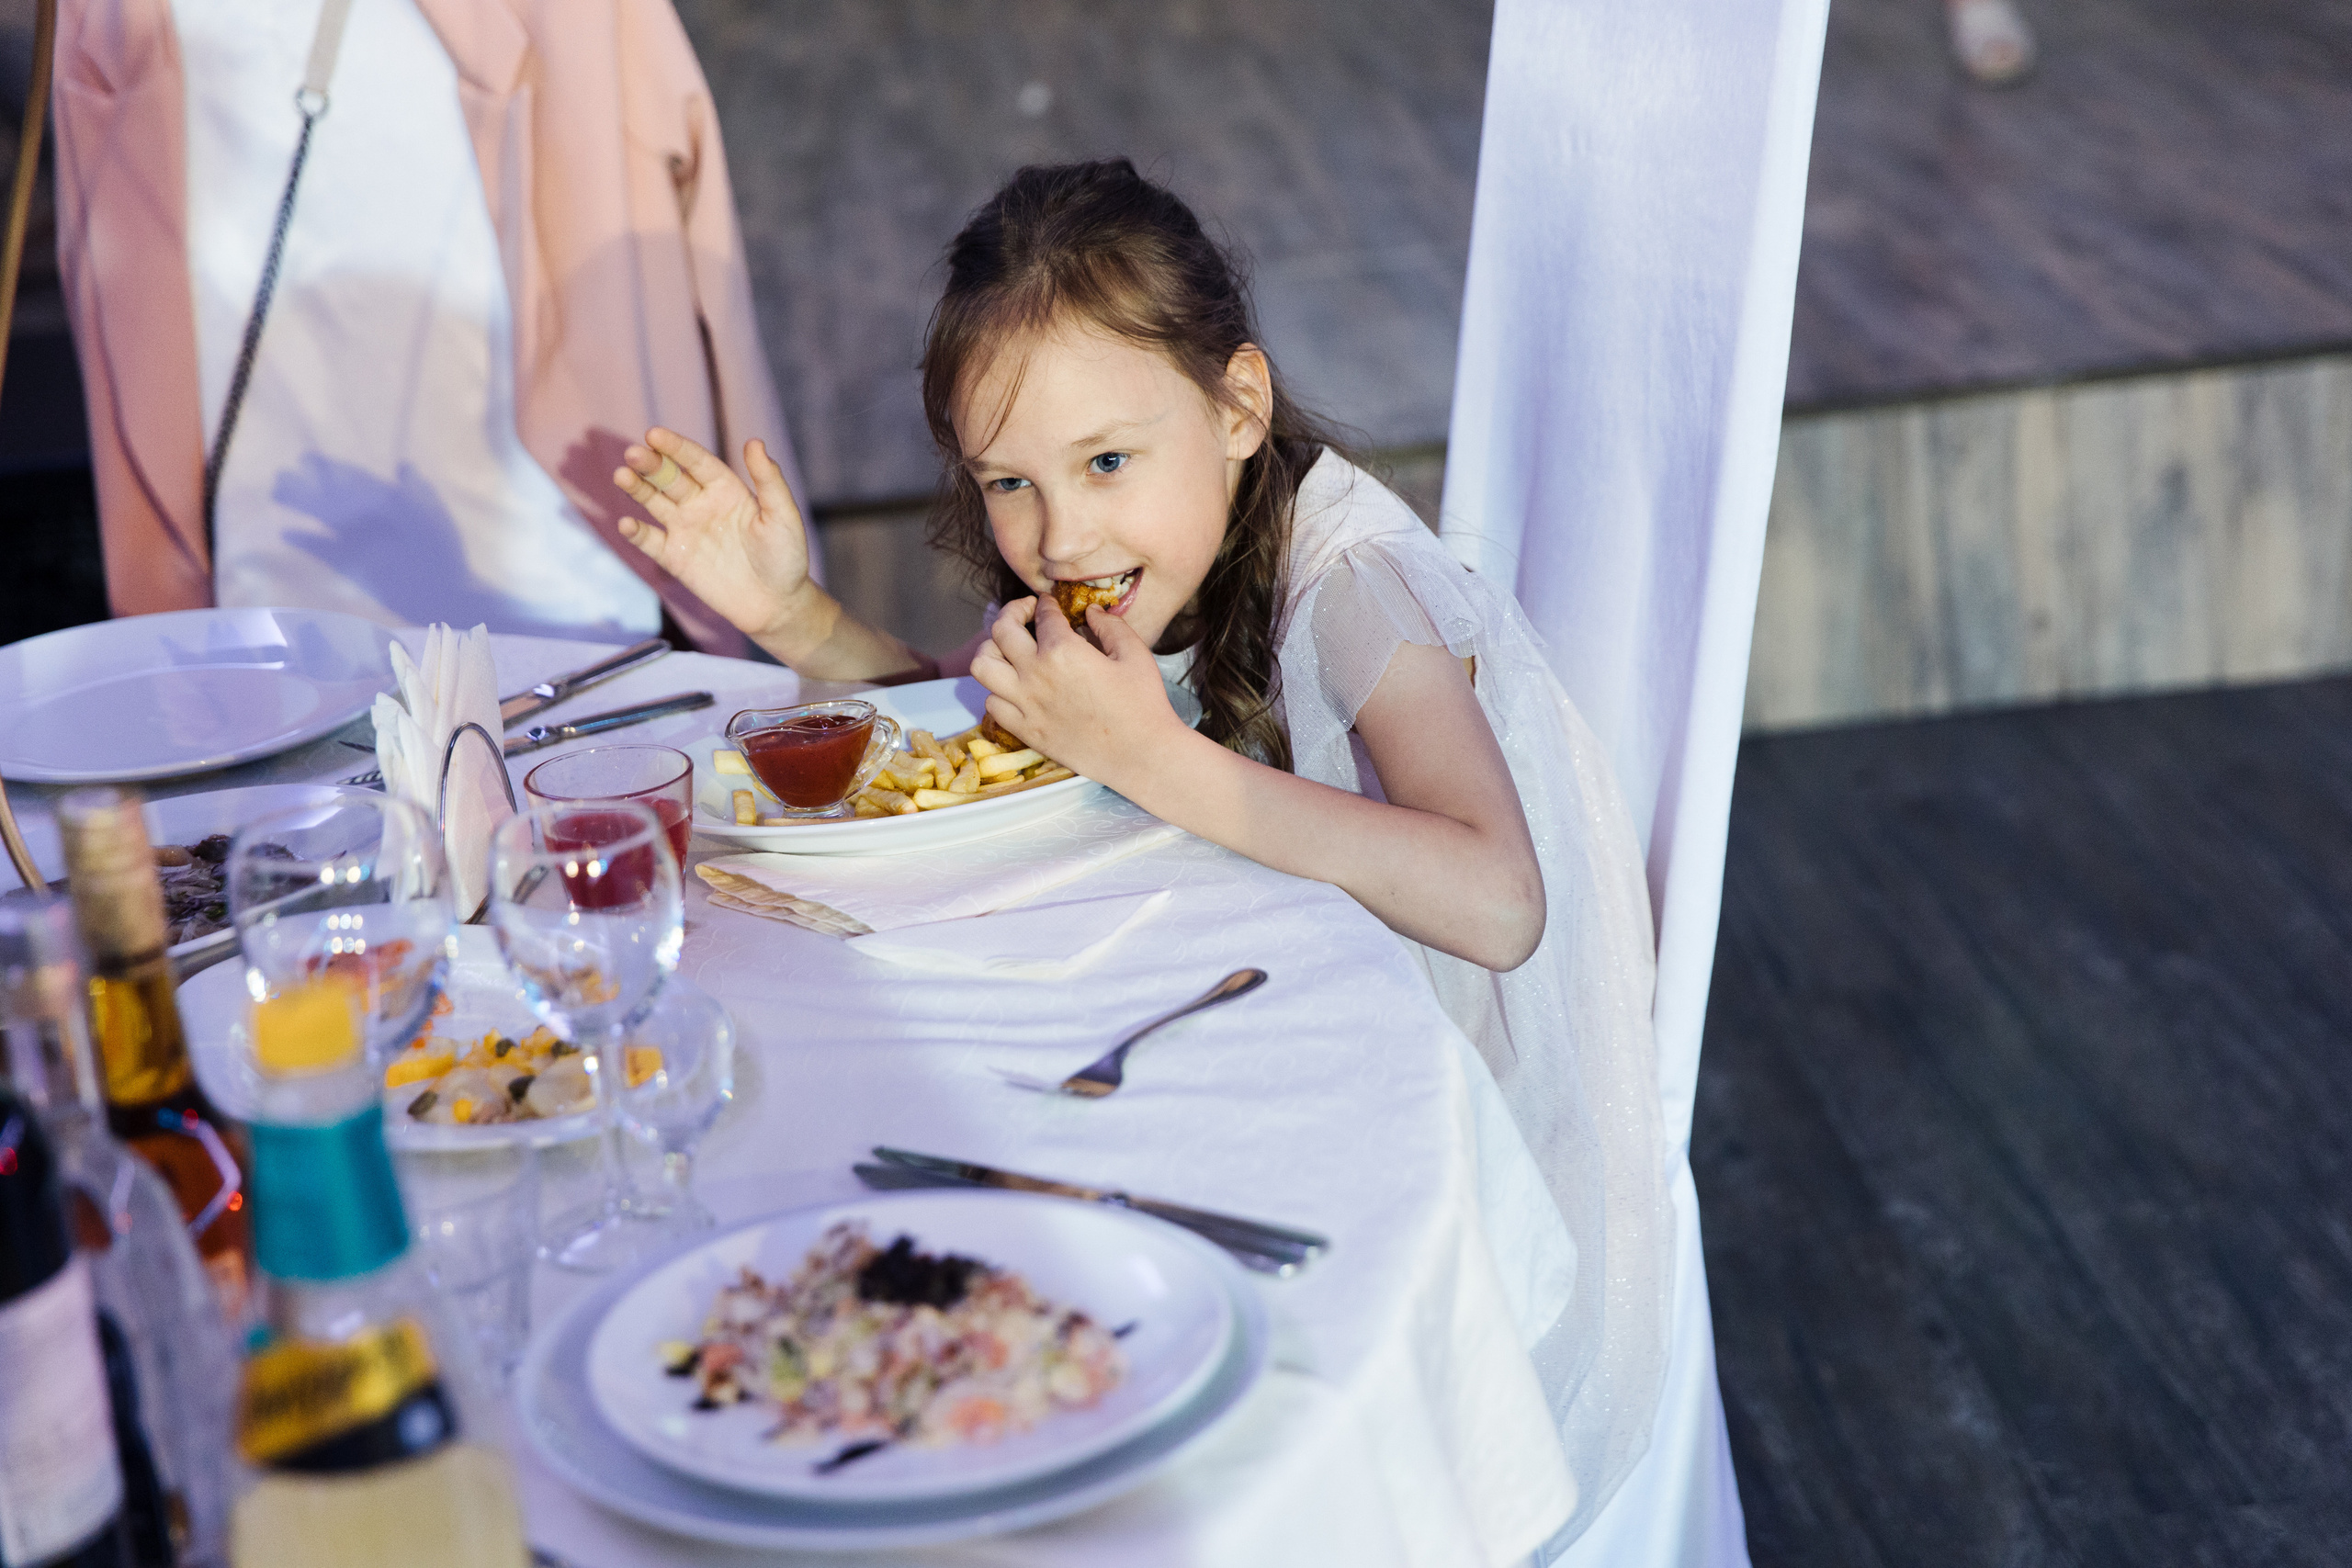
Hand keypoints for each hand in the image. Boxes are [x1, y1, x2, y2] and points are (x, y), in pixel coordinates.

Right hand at [612, 429, 819, 647]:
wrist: (776, 604)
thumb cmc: (786, 556)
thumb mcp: (783, 515)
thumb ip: (769, 480)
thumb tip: (755, 442)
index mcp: (726, 489)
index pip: (696, 461)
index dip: (675, 446)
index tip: (654, 434)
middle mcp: (701, 504)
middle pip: (670, 477)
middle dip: (651, 464)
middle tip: (634, 454)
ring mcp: (686, 529)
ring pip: (654, 502)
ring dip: (637, 489)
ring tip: (621, 476)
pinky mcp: (676, 558)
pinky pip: (650, 541)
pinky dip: (636, 532)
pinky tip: (627, 523)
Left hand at [969, 599, 1187, 786]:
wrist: (1141, 755)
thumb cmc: (1143, 704)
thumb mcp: (1135, 654)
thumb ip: (1110, 626)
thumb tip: (1091, 613)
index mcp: (1063, 651)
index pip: (1043, 615)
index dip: (1046, 604)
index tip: (1049, 604)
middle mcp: (1036, 674)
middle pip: (1001, 630)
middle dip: (1012, 612)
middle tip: (1025, 613)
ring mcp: (1026, 705)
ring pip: (982, 666)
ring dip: (992, 649)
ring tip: (1008, 649)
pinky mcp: (1026, 731)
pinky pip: (992, 704)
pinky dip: (998, 690)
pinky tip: (1015, 686)